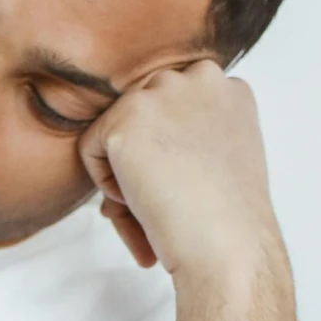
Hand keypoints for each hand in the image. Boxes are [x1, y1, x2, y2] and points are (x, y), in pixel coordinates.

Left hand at [79, 61, 284, 285]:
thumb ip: (187, 135)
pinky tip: (140, 200)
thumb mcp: (221, 158)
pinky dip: (105, 182)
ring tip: (153, 204)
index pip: (172, 106)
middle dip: (143, 157)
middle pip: (142, 113)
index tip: (180, 182)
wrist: (228, 244)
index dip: (168, 149)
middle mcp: (199, 77)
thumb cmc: (227, 217)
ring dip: (125, 169)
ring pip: (117, 129)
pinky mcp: (128, 116)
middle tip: (163, 200)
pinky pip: (91, 147)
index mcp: (229, 88)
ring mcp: (164, 92)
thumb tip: (138, 145)